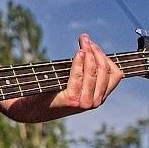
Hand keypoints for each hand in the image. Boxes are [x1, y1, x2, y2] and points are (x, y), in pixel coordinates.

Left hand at [5, 34, 122, 122]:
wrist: (33, 108)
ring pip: (94, 71)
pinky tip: (77, 53)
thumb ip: (87, 71)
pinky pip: (79, 75)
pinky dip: (79, 62)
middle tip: (85, 39)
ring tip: (82, 42)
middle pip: (105, 70)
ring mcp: (84, 102)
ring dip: (89, 53)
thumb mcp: (76, 82)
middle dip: (96, 51)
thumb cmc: (53, 90)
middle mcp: (95, 102)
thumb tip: (89, 45)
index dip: (106, 57)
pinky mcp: (72, 99)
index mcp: (100, 97)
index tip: (93, 45)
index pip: (115, 75)